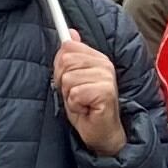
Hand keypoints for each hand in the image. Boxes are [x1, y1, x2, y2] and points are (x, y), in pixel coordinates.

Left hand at [50, 33, 124, 154]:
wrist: (101, 133)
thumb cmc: (87, 108)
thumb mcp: (72, 81)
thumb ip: (71, 59)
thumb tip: (70, 34)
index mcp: (97, 58)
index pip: (68, 47)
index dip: (61, 66)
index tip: (67, 80)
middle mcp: (104, 64)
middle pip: (65, 61)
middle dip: (63, 82)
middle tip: (76, 95)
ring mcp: (107, 77)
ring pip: (68, 78)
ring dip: (69, 96)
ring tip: (82, 103)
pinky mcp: (105, 91)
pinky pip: (75, 93)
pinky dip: (75, 105)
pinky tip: (86, 109)